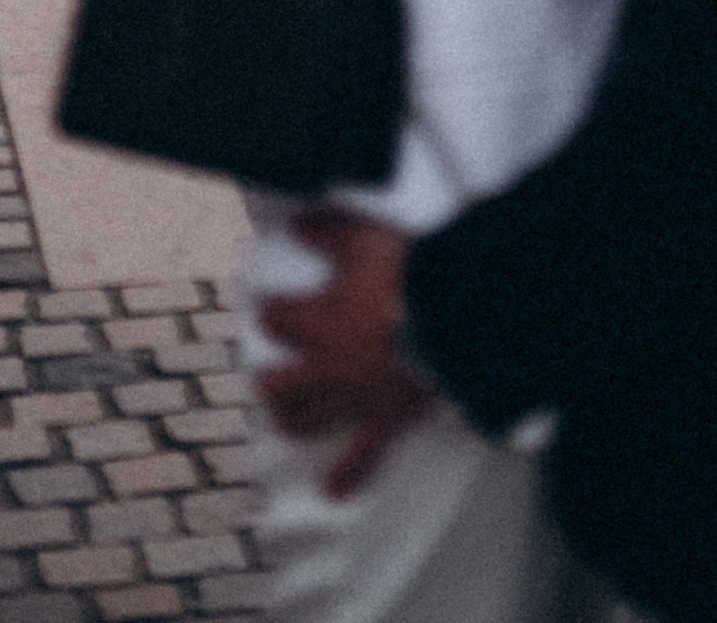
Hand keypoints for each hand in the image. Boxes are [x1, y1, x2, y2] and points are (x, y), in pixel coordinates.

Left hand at [257, 210, 433, 498]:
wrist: (450, 316)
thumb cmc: (407, 274)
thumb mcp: (363, 238)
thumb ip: (328, 231)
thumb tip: (297, 223)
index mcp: (320, 322)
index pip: (278, 321)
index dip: (270, 313)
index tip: (266, 308)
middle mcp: (328, 366)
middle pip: (282, 385)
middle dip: (270, 383)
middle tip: (267, 379)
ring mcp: (355, 398)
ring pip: (310, 419)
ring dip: (294, 421)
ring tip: (285, 420)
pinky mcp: (385, 419)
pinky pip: (364, 455)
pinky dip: (348, 475)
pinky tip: (333, 491)